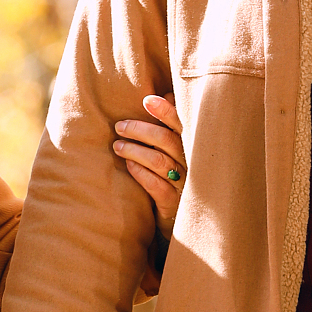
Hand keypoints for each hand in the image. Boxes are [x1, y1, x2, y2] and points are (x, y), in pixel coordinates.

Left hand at [114, 94, 184, 235]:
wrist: (184, 217)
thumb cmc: (180, 175)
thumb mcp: (181, 150)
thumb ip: (174, 125)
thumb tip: (167, 94)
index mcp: (195, 146)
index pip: (182, 124)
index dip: (166, 110)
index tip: (147, 100)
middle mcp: (193, 164)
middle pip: (166, 140)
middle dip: (140, 130)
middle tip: (119, 126)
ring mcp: (184, 184)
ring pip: (158, 161)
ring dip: (134, 150)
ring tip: (117, 146)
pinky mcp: (173, 203)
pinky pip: (155, 185)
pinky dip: (140, 172)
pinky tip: (128, 165)